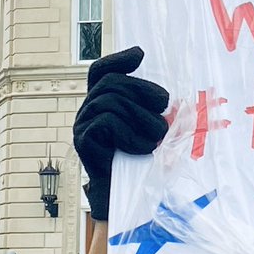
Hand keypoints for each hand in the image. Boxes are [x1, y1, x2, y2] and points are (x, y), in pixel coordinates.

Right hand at [73, 47, 169, 219]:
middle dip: (142, 90)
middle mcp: (88, 109)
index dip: (117, 59)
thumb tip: (171, 97)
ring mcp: (81, 124)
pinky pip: (106, 123)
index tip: (140, 55)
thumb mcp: (151, 128)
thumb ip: (153, 109)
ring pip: (110, 102)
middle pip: (111, 83)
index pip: (101, 71)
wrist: (124, 198)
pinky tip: (144, 148)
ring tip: (158, 136)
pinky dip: (131, 135)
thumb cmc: (141, 160)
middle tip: (164, 106)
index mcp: (102, 101)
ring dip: (141, 117)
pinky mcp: (82, 142)